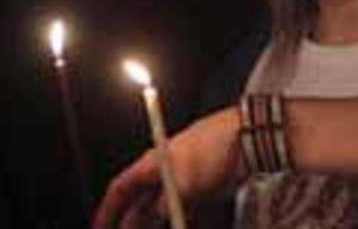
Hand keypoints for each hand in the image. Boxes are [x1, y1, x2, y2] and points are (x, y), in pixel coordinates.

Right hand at [95, 107, 243, 228]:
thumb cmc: (213, 150)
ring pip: (160, 211)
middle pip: (139, 204)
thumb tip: (153, 217)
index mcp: (152, 163)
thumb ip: (164, 204)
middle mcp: (163, 171)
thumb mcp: (185, 181)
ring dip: (153, 225)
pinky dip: (178, 220)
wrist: (249, 138)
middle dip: (131, 225)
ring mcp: (182, 180)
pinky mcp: (201, 190)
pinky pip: (181, 211)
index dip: (107, 210)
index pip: (121, 189)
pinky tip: (180, 226)